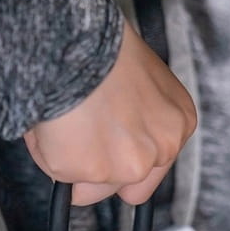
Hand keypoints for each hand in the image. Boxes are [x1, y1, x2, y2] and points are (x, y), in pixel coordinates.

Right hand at [23, 19, 196, 205]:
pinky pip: (61, 178)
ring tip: (67, 124)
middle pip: (128, 188)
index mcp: (178, 124)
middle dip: (103, 174)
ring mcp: (126, 166)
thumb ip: (137, 123)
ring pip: (90, 188)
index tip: (108, 149)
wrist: (75, 42)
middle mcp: (161, 150)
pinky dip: (51, 157)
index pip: (154, 170)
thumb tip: (109, 146)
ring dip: (74, 164)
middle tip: (83, 138)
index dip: (124, 160)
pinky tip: (55, 125)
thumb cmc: (100, 49)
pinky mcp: (89, 172)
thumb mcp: (141, 84)